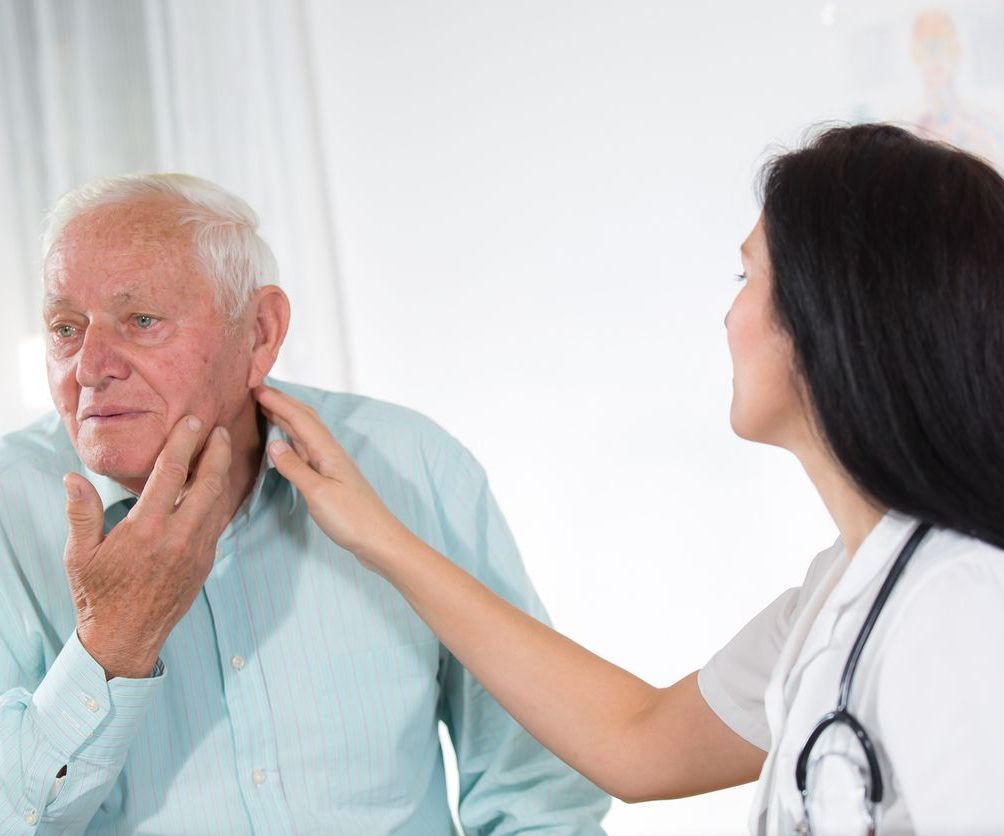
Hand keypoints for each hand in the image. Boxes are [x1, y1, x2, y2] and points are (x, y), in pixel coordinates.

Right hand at [63, 416, 231, 678]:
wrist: (125, 639)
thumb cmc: (98, 595)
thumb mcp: (80, 554)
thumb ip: (81, 513)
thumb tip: (72, 477)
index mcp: (146, 529)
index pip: (172, 473)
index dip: (185, 442)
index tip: (193, 421)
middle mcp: (178, 537)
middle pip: (209, 482)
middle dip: (217, 451)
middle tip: (220, 428)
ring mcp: (197, 551)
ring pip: (219, 502)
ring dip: (223, 472)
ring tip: (222, 449)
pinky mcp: (206, 562)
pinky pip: (218, 522)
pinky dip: (220, 499)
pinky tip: (217, 485)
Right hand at [252, 385, 412, 571]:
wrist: (379, 540)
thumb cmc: (352, 519)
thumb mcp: (318, 493)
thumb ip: (294, 468)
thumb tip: (273, 443)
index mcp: (327, 452)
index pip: (299, 418)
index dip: (277, 401)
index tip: (255, 388)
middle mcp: (329, 453)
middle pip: (305, 419)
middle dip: (282, 402)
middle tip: (257, 392)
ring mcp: (330, 466)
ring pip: (305, 433)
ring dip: (286, 418)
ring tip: (266, 409)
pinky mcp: (330, 479)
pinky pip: (307, 450)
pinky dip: (292, 439)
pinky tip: (285, 442)